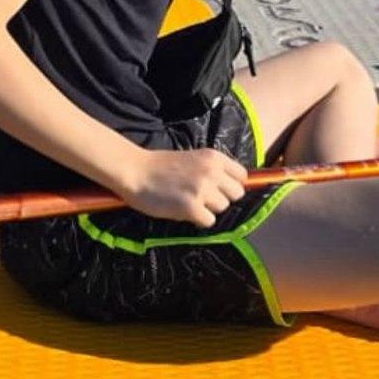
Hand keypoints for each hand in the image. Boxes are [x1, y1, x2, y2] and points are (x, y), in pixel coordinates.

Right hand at [120, 147, 246, 227]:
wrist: (135, 171)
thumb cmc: (161, 165)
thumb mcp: (193, 158)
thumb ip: (212, 169)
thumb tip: (229, 188)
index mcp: (213, 157)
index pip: (242, 176)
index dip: (232, 184)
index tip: (220, 188)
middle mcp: (212, 171)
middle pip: (237, 194)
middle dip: (223, 198)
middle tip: (205, 198)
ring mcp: (202, 189)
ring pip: (223, 208)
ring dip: (209, 209)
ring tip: (191, 203)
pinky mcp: (191, 207)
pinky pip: (209, 221)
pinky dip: (198, 220)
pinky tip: (185, 212)